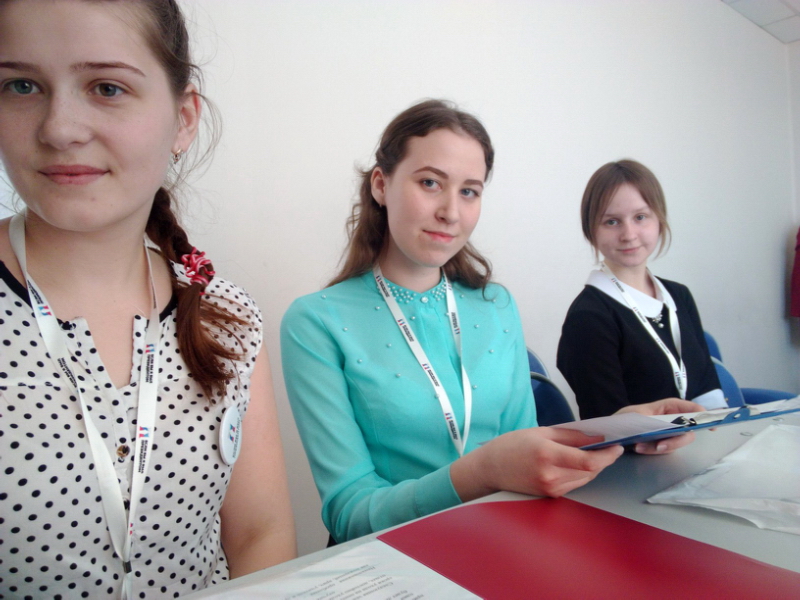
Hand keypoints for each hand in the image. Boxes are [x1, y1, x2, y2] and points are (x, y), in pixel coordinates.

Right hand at [452, 427, 623, 500]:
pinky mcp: (550, 495)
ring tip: (593, 453)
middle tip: (609, 447)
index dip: (607, 456)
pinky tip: (578, 463)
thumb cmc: (512, 445)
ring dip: (594, 467)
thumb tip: (597, 437)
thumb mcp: (541, 432)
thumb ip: (571, 435)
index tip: (617, 447)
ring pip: (585, 479)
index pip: (588, 461)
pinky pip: (575, 484)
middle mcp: (550, 475)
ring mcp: (550, 488)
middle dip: (603, 460)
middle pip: (590, 471)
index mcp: (547, 455)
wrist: (491, 468)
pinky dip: (581, 474)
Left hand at [616, 398, 701, 454]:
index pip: (683, 407)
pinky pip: (663, 449)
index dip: (698, 412)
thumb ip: (650, 418)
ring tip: (639, 447)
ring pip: (676, 442)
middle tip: (660, 446)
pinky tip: (638, 449)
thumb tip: (663, 424)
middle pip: (686, 429)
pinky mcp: (660, 444)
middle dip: (676, 440)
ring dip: (660, 447)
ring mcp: (665, 434)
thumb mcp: (634, 415)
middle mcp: (668, 421)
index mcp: (662, 408)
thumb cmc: (622, 420)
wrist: (609, 435)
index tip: (709, 420)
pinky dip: (651, 450)